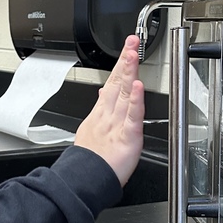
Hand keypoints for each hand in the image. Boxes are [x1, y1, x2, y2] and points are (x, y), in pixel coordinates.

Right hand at [73, 35, 144, 186]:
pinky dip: (135, 101)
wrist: (85, 181)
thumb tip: (103, 92)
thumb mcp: (92, 129)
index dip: (121, 65)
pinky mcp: (127, 138)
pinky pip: (132, 117)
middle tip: (132, 41)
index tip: (128, 48)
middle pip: (118, 83)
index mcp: (102, 114)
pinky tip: (137, 87)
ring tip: (133, 54)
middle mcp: (109, 116)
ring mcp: (116, 125)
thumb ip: (101, 109)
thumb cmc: (92, 161)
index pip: (113, 83)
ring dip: (129, 72)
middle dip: (125, 61)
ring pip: (124, 94)